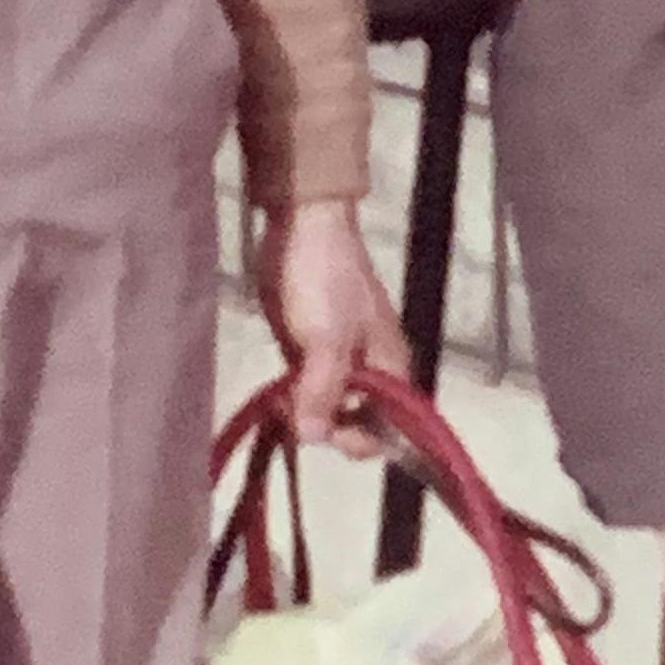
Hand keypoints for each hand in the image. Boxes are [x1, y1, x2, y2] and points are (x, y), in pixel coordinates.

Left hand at [252, 201, 409, 451]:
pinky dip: (291, 399)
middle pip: (357, 425)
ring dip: (304, 416)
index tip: (326, 430)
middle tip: (295, 414)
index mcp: (390, 369)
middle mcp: (369, 372)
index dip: (359, 440)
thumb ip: (324, 390)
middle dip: (327, 429)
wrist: (302, 223)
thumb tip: (313, 439)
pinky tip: (274, 396)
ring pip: (327, 410)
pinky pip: (306, 390)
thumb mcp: (328, 338)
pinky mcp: (308, 351)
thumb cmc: (325, 279)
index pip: (389, 430)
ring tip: (280, 403)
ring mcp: (338, 362)